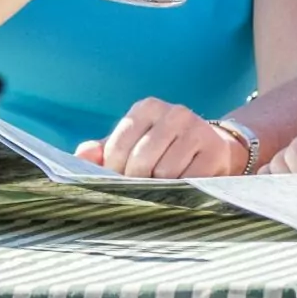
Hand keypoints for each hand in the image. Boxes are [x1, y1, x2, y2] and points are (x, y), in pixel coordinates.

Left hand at [76, 97, 249, 178]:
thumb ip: (102, 150)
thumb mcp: (132, 144)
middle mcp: (174, 113)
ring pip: (165, 173)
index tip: (118, 180)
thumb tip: (82, 155)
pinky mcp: (215, 150)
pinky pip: (189, 180)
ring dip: (161, 187)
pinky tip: (183, 186)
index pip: (118, 145)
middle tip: (140, 188)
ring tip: (163, 185)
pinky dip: (182, 190)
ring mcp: (197, 130)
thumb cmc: (162, 149)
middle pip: (141, 160)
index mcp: (148, 107)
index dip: (114, 170)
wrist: (213, 147)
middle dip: (136, 181)